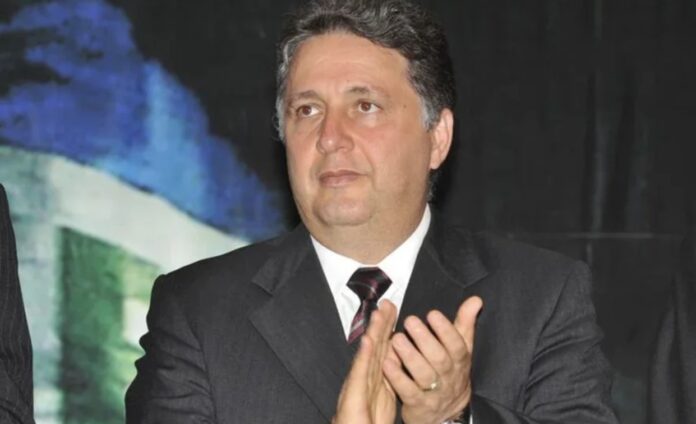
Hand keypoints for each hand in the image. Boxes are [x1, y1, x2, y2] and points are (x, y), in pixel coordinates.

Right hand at [333, 300, 398, 423]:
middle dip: (382, 323)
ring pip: (368, 354)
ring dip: (373, 332)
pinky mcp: (353, 394)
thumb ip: (391, 380)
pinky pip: (361, 373)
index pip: (382, 348)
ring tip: (378, 313)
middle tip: (388, 303)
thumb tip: (399, 362)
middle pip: (375, 346)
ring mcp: (358, 384)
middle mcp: (364, 377)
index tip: (393, 310)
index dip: (387, 328)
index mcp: (374, 378)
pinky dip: (364, 355)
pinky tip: (368, 340)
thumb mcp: (384, 400)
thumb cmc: (367, 422)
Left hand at [383, 296, 482, 423]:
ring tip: (396, 339)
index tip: (432, 314)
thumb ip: (465, 323)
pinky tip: (387, 362)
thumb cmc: (451, 372)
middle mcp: (449, 377)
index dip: (446, 330)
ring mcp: (434, 393)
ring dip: (410, 356)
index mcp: (459, 361)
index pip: (457, 345)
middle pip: (440, 359)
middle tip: (410, 321)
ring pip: (424, 375)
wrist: (447, 412)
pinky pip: (408, 392)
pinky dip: (397, 378)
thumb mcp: (461, 348)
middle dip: (425, 339)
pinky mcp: (418, 405)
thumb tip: (476, 299)